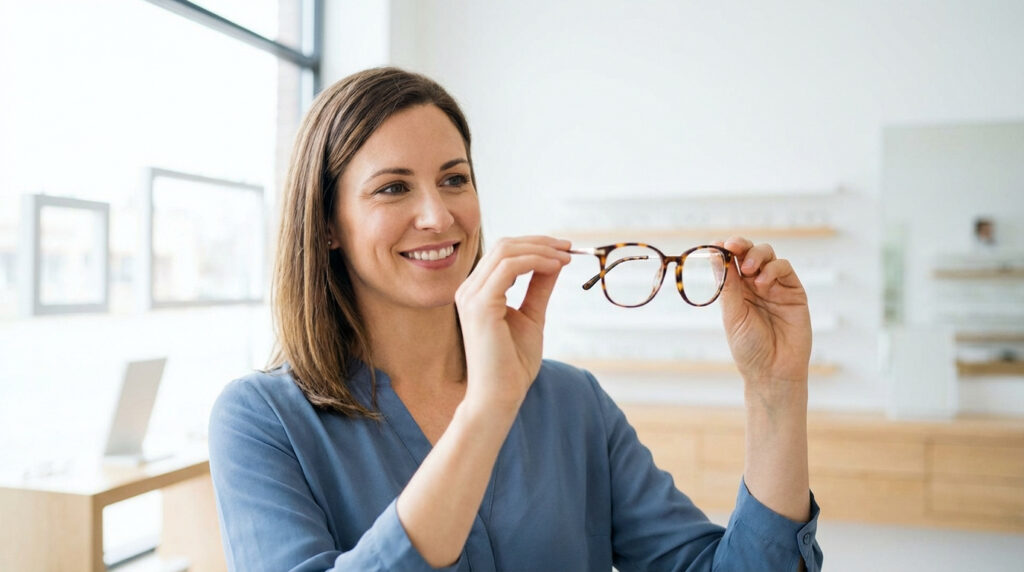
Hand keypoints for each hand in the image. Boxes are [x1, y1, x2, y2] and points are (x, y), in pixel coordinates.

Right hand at [455, 236, 570, 412]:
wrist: (500, 396)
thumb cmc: (513, 364)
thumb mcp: (532, 316)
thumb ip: (539, 287)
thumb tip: (556, 261)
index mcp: (477, 292)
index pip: (504, 253)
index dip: (535, 245)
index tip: (564, 250)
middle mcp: (469, 289)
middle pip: (504, 246)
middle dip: (540, 242)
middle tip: (570, 248)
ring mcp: (471, 296)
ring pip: (506, 251)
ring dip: (541, 250)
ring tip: (566, 258)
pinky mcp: (480, 305)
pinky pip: (509, 267)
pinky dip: (536, 261)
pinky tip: (556, 267)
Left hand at [716, 237, 811, 402]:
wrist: (773, 371)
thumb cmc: (749, 347)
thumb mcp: (732, 314)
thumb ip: (727, 285)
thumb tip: (714, 254)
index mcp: (736, 290)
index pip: (730, 261)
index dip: (724, 249)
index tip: (717, 244)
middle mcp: (755, 285)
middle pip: (748, 252)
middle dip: (740, 245)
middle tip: (732, 246)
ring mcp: (775, 287)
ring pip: (768, 255)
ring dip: (756, 255)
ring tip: (748, 271)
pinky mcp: (794, 292)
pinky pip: (785, 268)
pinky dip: (773, 269)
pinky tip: (763, 283)